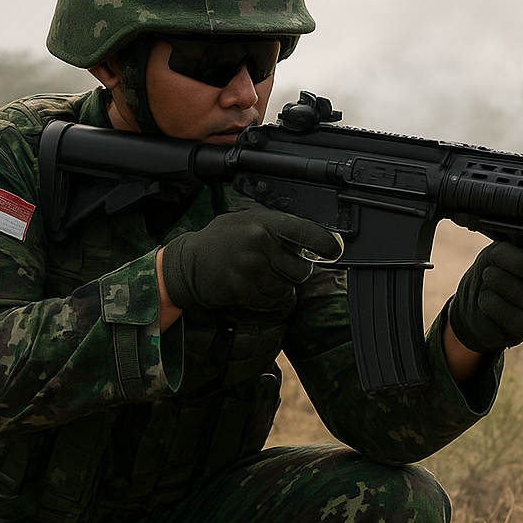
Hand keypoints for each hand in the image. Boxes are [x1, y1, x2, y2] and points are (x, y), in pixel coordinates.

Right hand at [161, 208, 341, 311]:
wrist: (188, 264)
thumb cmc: (221, 240)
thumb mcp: (247, 221)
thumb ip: (277, 228)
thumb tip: (314, 241)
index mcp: (264, 222)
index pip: (307, 232)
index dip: (326, 244)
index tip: (335, 250)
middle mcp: (260, 242)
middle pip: (302, 268)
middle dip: (296, 271)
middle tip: (279, 266)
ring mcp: (252, 268)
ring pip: (288, 287)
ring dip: (280, 287)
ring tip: (261, 275)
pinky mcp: (244, 290)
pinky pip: (272, 301)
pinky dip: (268, 299)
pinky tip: (253, 287)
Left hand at [448, 227, 522, 353]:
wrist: (481, 300)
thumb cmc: (499, 265)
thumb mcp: (510, 244)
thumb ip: (519, 236)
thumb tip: (517, 229)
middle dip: (504, 256)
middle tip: (493, 255)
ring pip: (515, 289)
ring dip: (492, 278)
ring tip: (488, 276)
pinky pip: (504, 312)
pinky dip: (488, 301)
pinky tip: (486, 297)